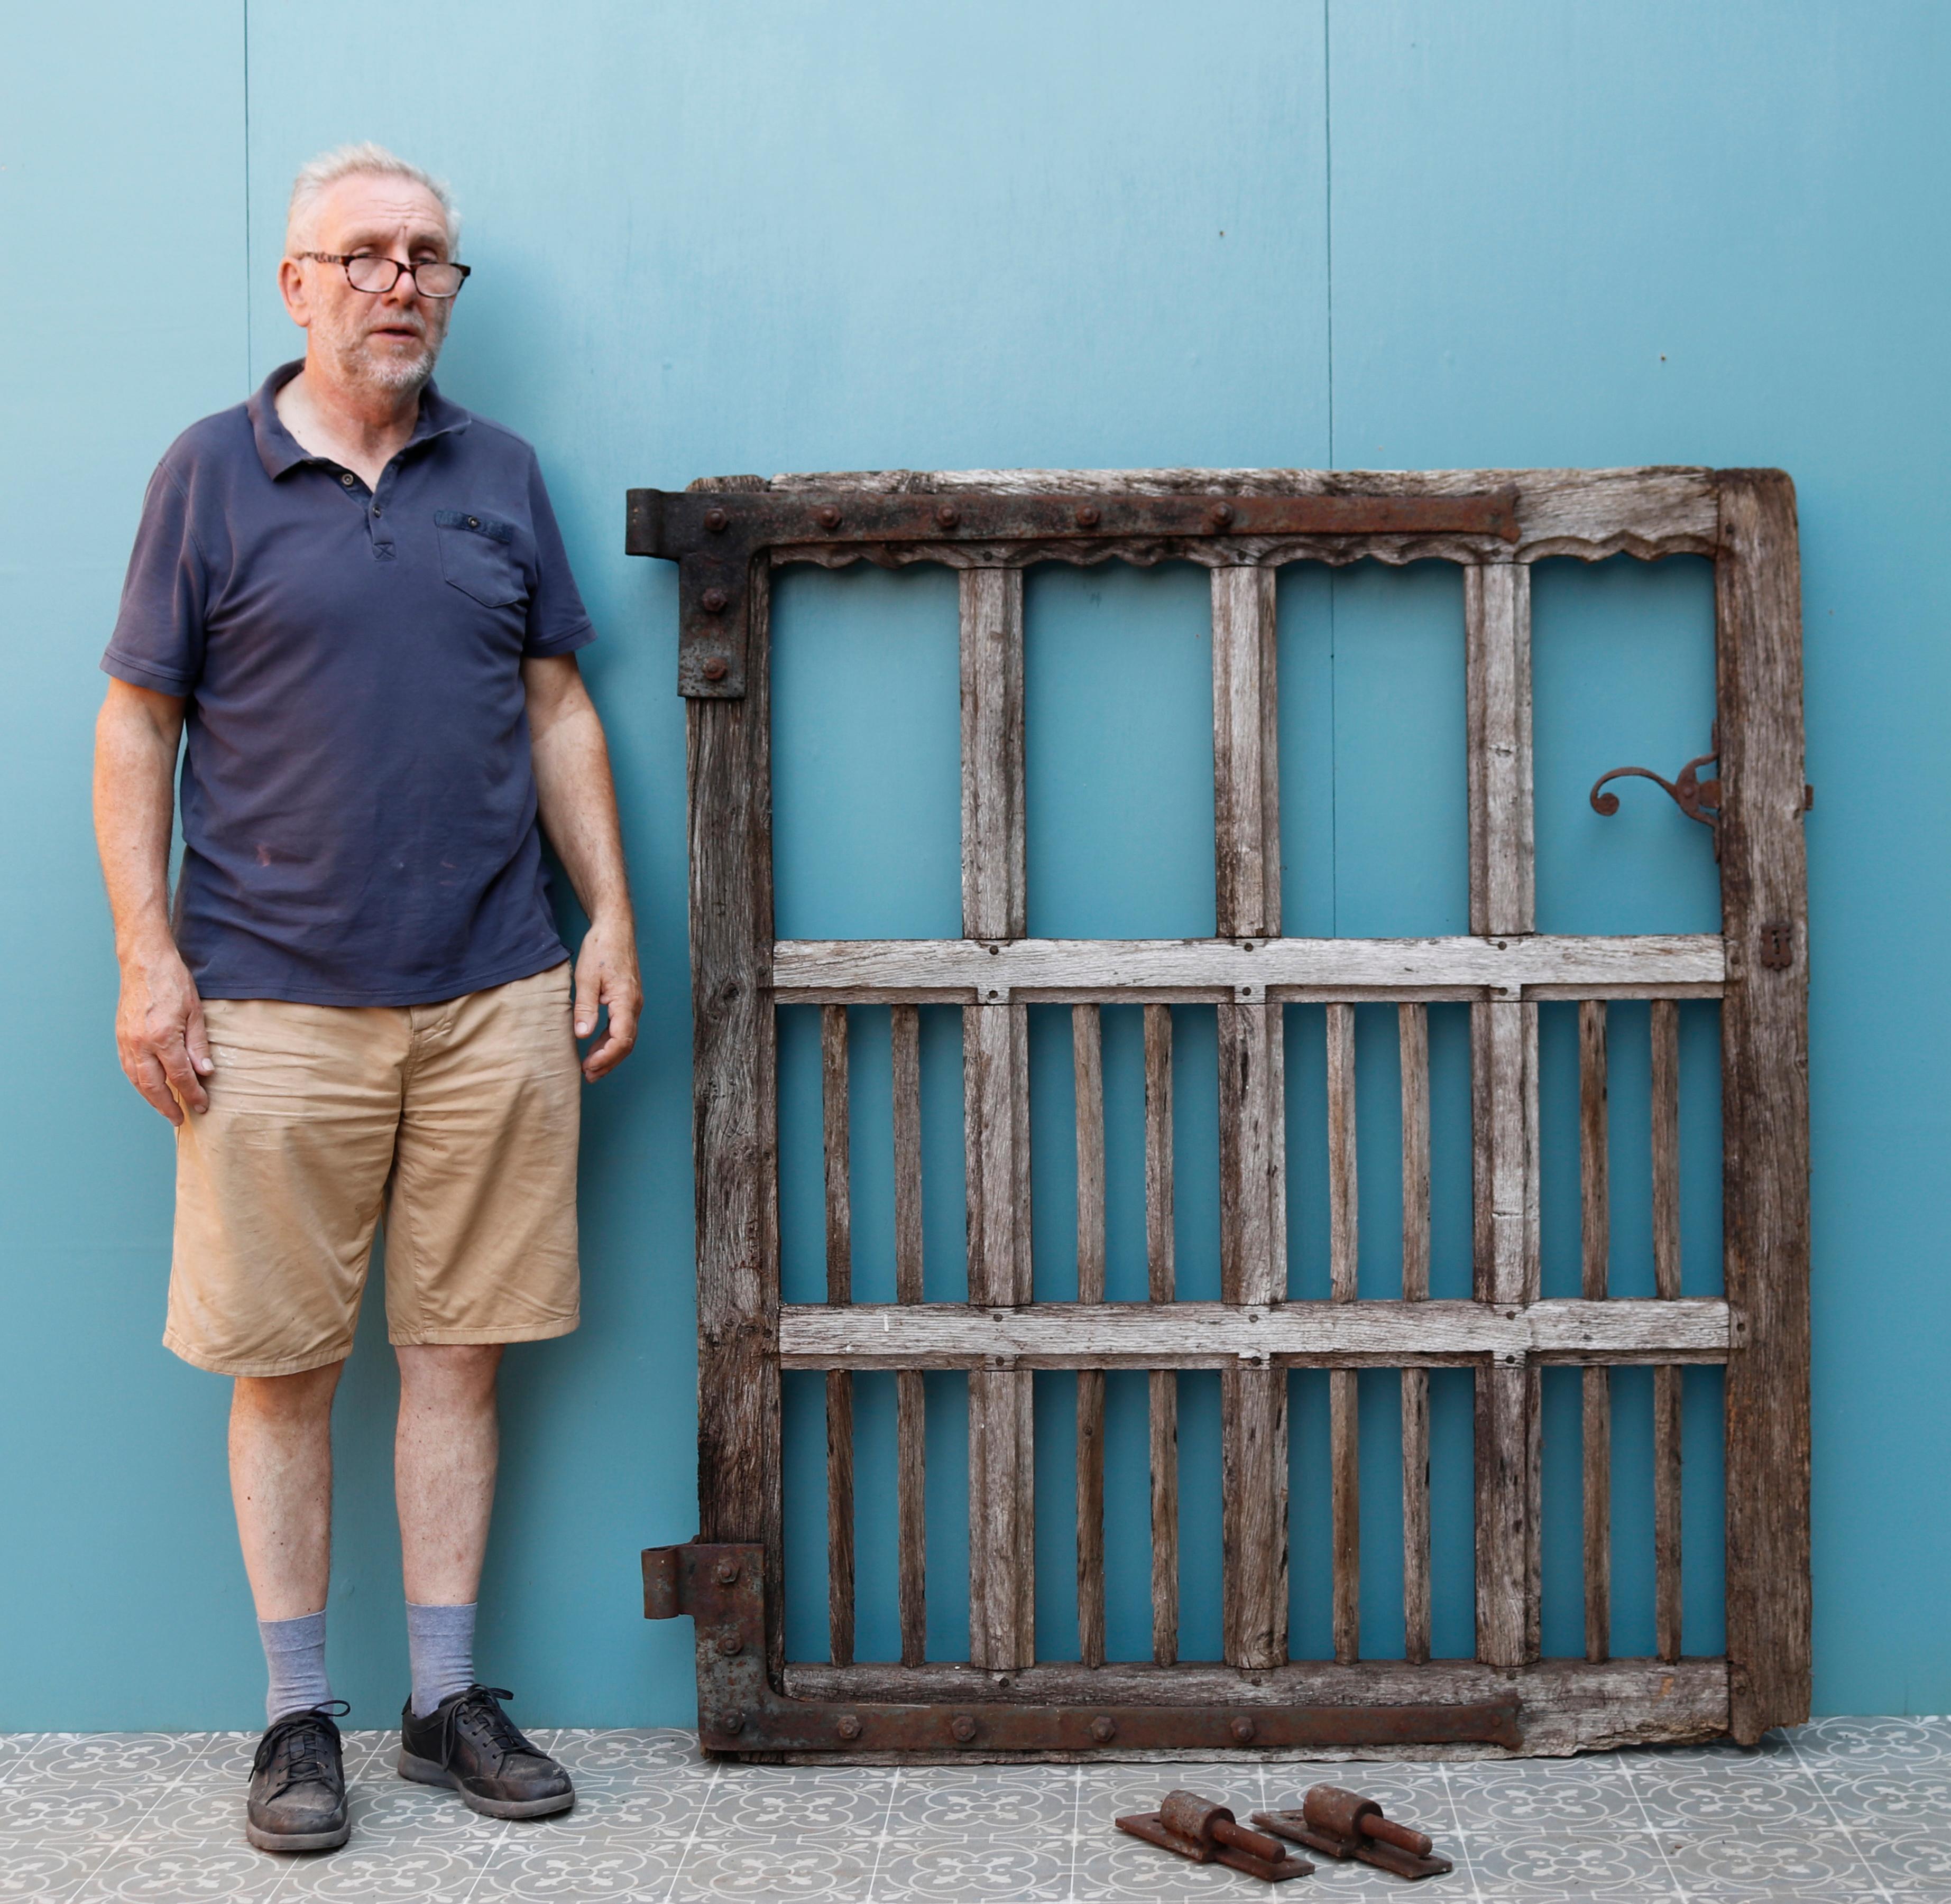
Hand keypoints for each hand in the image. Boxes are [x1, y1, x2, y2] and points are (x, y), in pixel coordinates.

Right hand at [116, 947, 212, 1123]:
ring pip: (137, 1080)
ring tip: (165, 1110)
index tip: (202, 1105)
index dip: (192, 1094)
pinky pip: (128, 1068)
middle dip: (168, 1106)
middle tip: (180, 1120)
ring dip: (151, 1099)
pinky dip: (138, 1083)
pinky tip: (148, 1089)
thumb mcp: (195, 1012)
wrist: (144, 962)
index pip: (180, 1076)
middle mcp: (140, 1043)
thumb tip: (205, 1072)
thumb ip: (198, 1045)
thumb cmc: (173, 982)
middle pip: (154, 1086)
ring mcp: (127, 1041)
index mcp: (162, 1037)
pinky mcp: (120, 1036)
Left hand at [573, 917, 640, 1080]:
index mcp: (626, 1000)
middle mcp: (634, 1005)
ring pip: (626, 1037)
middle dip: (608, 1062)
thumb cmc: (602, 949)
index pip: (622, 1039)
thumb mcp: (586, 978)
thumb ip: (585, 1007)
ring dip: (609, 1054)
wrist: (615, 929)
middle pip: (626, 1043)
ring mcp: (633, 1003)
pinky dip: (610, 1041)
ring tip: (591, 1068)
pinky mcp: (628, 1000)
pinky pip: (622, 1027)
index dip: (606, 1056)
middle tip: (588, 1075)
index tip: (588, 1066)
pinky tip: (596, 1045)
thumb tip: (583, 1035)